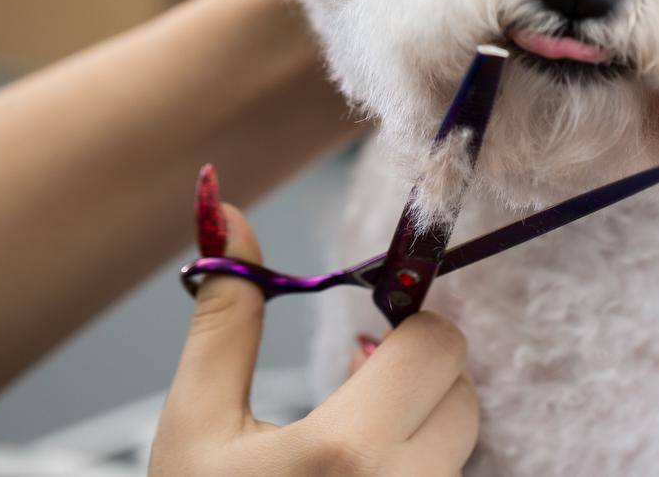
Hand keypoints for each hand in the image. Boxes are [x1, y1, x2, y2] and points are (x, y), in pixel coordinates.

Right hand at [150, 200, 478, 474]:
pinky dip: (419, 468)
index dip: (406, 328)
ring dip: (420, 425)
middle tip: (354, 383)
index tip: (362, 339)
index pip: (440, 347)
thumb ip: (226, 317)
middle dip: (415, 373)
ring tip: (349, 440)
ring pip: (460, 444)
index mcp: (345, 454)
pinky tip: (361, 475)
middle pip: (463, 392)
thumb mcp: (196, 425)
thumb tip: (224, 208)